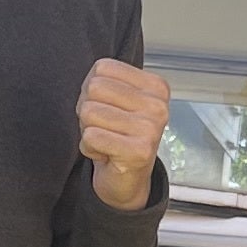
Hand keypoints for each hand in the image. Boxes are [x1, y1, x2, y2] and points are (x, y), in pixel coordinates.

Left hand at [78, 56, 171, 207]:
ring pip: (89, 112)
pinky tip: (106, 153)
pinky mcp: (139, 151)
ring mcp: (151, 129)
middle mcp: (158, 105)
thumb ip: (104, 81)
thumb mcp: (117, 99)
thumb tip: (91, 82)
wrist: (128, 178)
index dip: (92, 89)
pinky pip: (91, 136)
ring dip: (88, 130)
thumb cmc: (119, 135)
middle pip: (94, 88)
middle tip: (105, 127)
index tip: (108, 108)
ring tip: (106, 140)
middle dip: (88, 110)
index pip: (102, 68)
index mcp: (156, 86)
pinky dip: (89, 148)